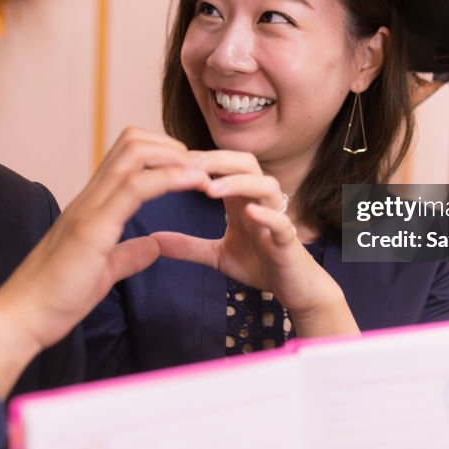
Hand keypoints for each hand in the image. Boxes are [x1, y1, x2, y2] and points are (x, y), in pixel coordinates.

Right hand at [0, 128, 210, 397]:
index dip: (163, 153)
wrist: (23, 317)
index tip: (190, 171)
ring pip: (134, 155)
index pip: (127, 156)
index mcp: (94, 205)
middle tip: (202, 168)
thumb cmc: (56, 296)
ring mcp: (90, 208)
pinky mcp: (92, 228)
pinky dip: (170, 179)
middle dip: (173, 146)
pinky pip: (134, 188)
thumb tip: (153, 246)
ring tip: (202, 173)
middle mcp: (90, 197)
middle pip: (133, 142)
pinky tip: (193, 183)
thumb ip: (128, 255)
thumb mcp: (104, 270)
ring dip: (176, 157)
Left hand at [152, 150, 358, 338]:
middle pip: (246, 163)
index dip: (200, 160)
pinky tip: (249, 212)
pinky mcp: (288, 240)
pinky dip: (267, 214)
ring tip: (211, 189)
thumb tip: (154, 240)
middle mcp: (260, 201)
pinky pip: (282, 221)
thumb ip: (188, 246)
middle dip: (218, 159)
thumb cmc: (259, 264)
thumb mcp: (217, 255)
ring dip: (238, 183)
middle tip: (188, 164)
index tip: (171, 161)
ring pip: (266, 185)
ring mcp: (277, 218)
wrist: (294, 289)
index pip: (224, 166)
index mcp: (242, 200)